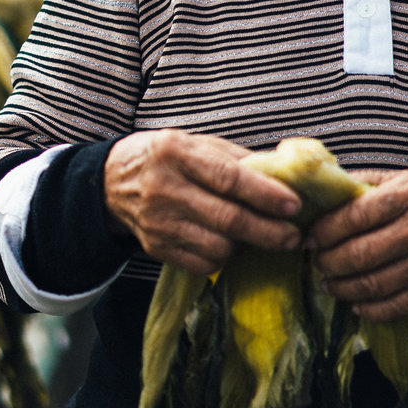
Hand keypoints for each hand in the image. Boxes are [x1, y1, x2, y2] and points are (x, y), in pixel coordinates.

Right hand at [104, 129, 301, 276]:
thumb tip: (284, 174)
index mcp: (177, 153)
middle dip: (268, 231)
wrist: (112, 181)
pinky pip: (202, 264)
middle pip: (227, 219)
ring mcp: (158, 222)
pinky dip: (223, 258)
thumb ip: (237, 159)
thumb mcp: (197, 143)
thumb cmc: (167, 156)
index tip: (294, 205)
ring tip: (256, 234)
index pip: (228, 177)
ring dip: (245, 245)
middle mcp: (165, 189)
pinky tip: (228, 243)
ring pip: (217, 247)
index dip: (265, 194)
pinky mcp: (156, 248)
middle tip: (294, 236)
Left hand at [306, 167, 407, 321]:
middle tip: (316, 261)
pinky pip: (398, 305)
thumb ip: (372, 183)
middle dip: (328, 261)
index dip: (324, 230)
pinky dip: (371, 309)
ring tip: (329, 282)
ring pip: (375, 283)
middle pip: (360, 253)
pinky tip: (356, 303)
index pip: (355, 215)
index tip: (309, 236)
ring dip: (344, 287)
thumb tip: (328, 186)